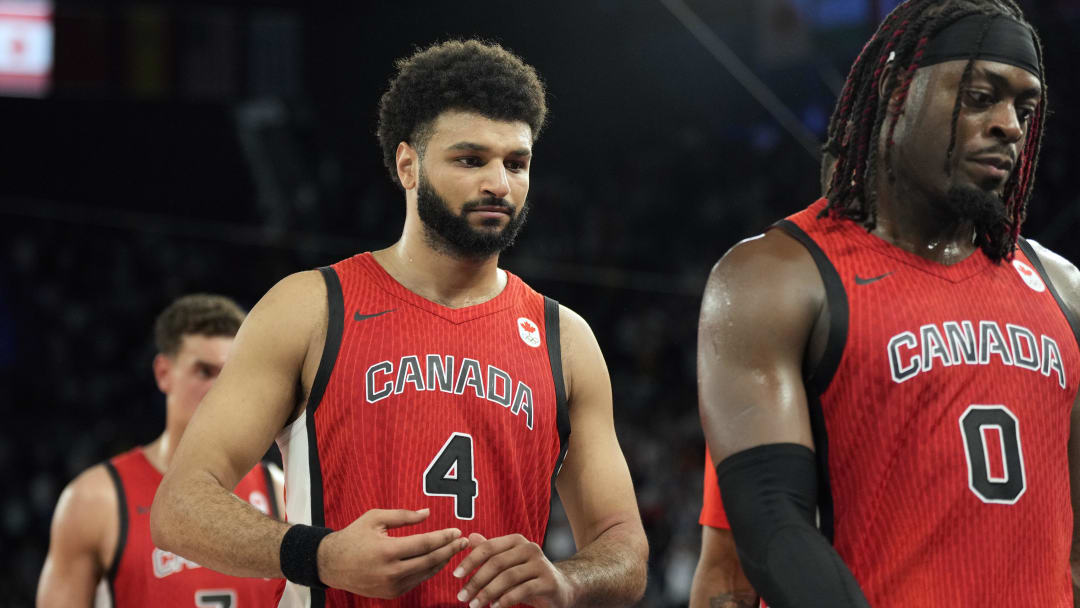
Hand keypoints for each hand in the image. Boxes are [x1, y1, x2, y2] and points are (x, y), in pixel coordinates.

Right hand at [316, 508, 467, 597]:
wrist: (331, 564)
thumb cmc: (354, 536)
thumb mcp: (375, 518)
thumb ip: (403, 516)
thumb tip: (428, 513)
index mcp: (387, 550)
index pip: (425, 544)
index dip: (444, 538)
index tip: (457, 532)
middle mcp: (391, 571)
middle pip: (430, 561)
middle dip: (450, 550)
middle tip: (463, 542)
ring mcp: (391, 586)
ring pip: (426, 573)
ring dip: (443, 561)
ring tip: (454, 550)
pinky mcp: (391, 594)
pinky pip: (416, 581)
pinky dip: (429, 571)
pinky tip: (437, 560)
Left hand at [453, 533, 574, 607]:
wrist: (562, 589)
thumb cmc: (529, 577)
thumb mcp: (508, 565)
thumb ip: (490, 552)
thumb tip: (470, 538)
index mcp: (517, 541)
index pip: (489, 547)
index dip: (470, 560)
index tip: (455, 575)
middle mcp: (530, 548)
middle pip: (497, 563)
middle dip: (476, 581)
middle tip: (461, 596)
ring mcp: (541, 565)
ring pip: (508, 577)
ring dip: (488, 593)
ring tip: (474, 605)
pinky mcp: (548, 582)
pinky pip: (522, 590)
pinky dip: (505, 600)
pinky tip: (494, 607)